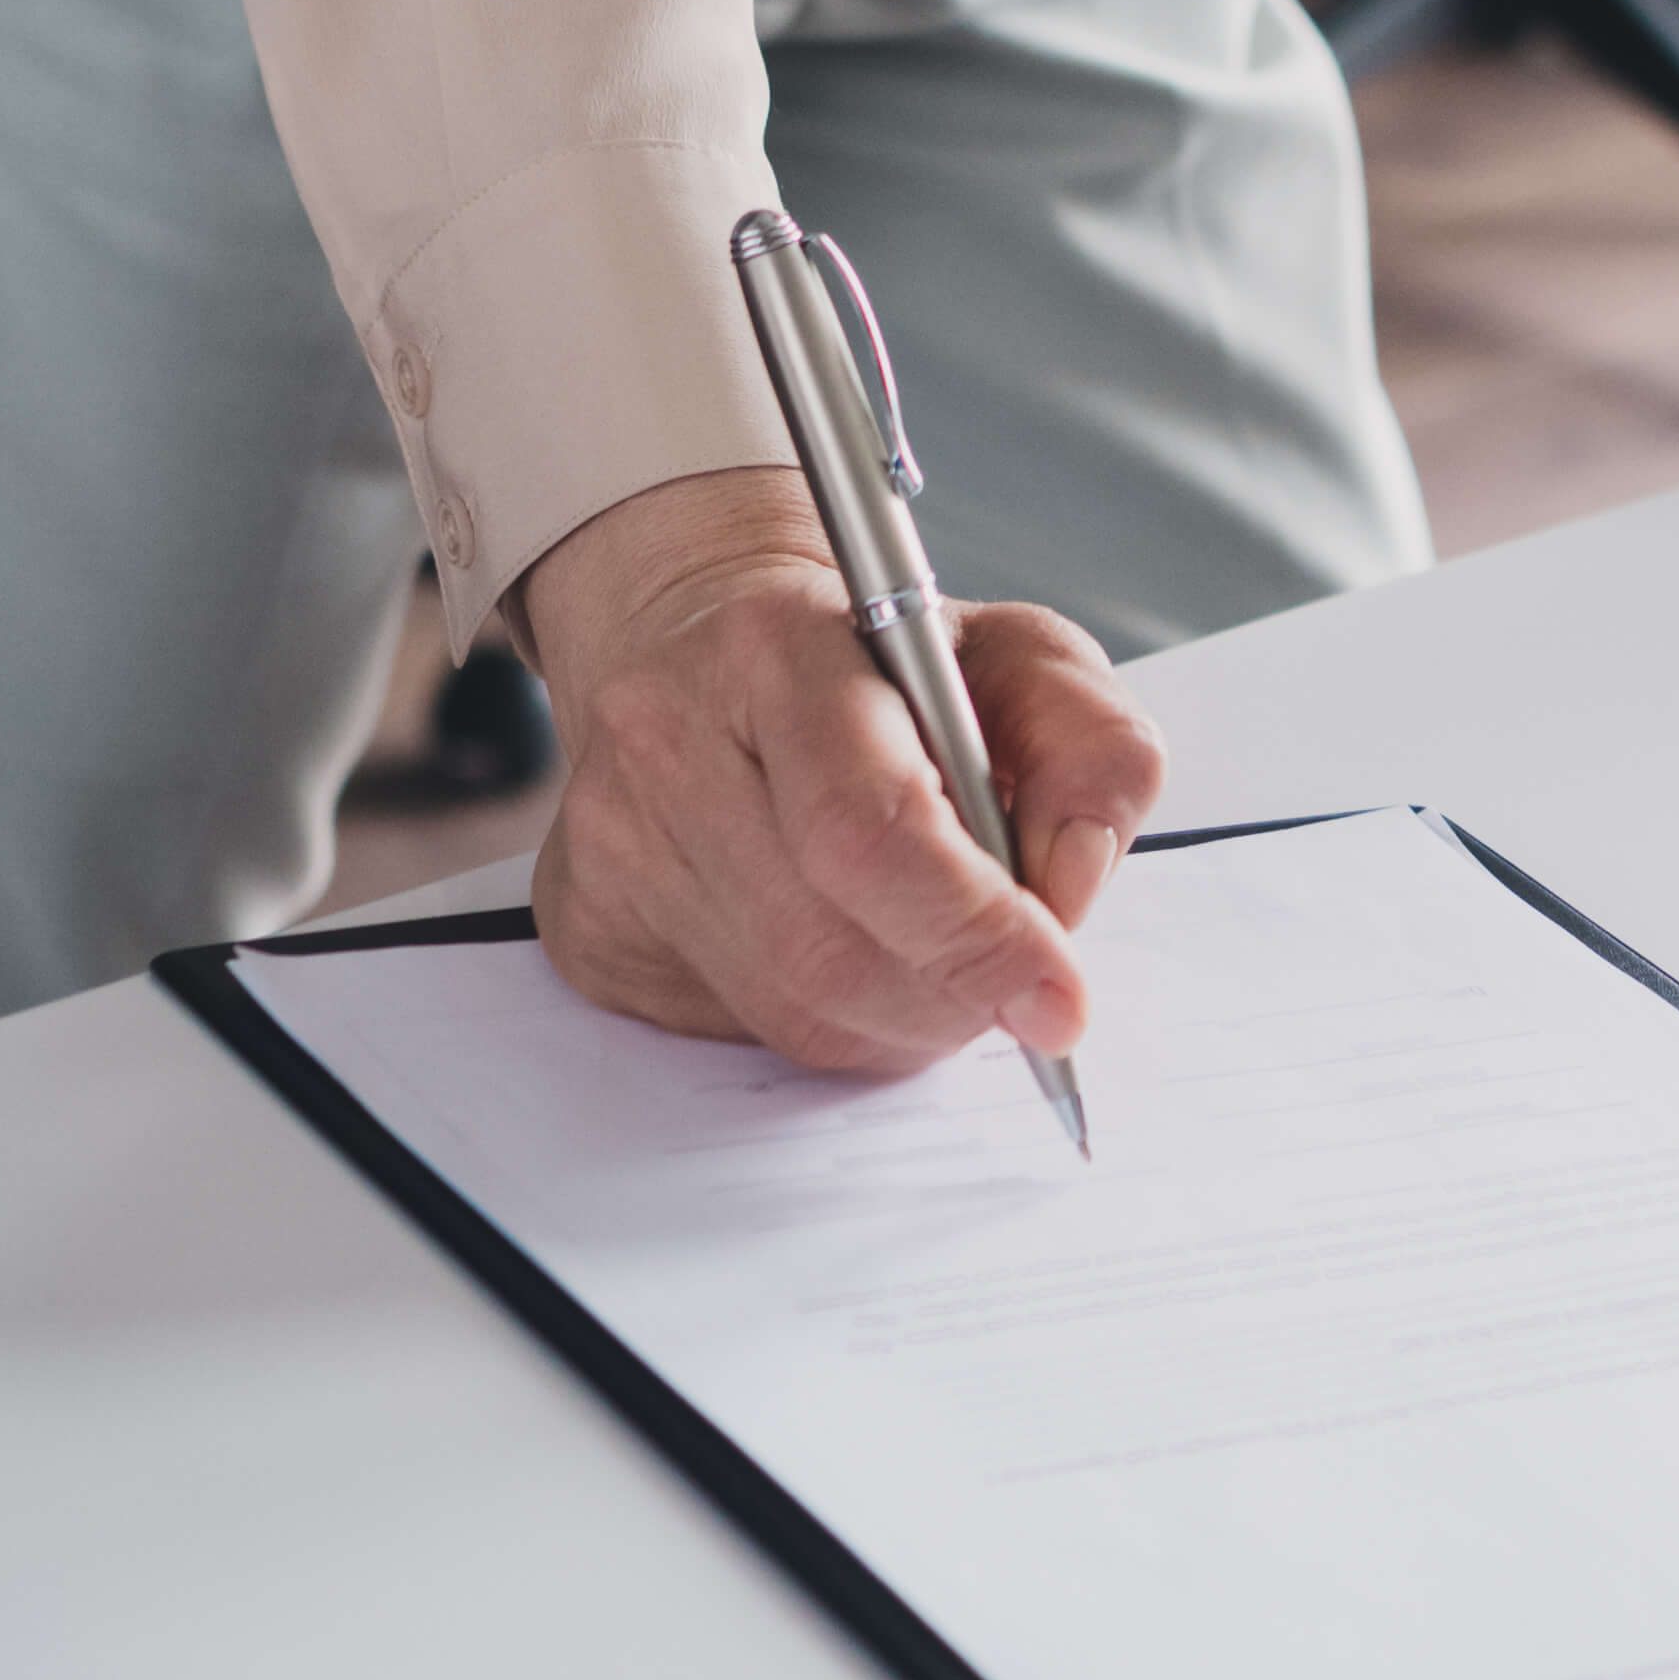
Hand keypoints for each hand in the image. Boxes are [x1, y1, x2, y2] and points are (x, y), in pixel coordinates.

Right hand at [508, 464, 1163, 1072]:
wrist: (713, 646)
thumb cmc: (880, 662)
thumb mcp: (1021, 658)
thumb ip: (1091, 750)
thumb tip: (1068, 883)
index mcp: (776, 646)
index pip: (871, 828)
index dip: (975, 933)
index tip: (1059, 997)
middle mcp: (665, 738)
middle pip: (830, 948)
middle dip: (954, 990)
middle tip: (1013, 972)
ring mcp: (610, 841)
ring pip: (791, 1011)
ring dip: (900, 1014)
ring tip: (930, 942)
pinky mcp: (588, 925)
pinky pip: (737, 1033)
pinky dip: (827, 1019)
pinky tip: (840, 940)